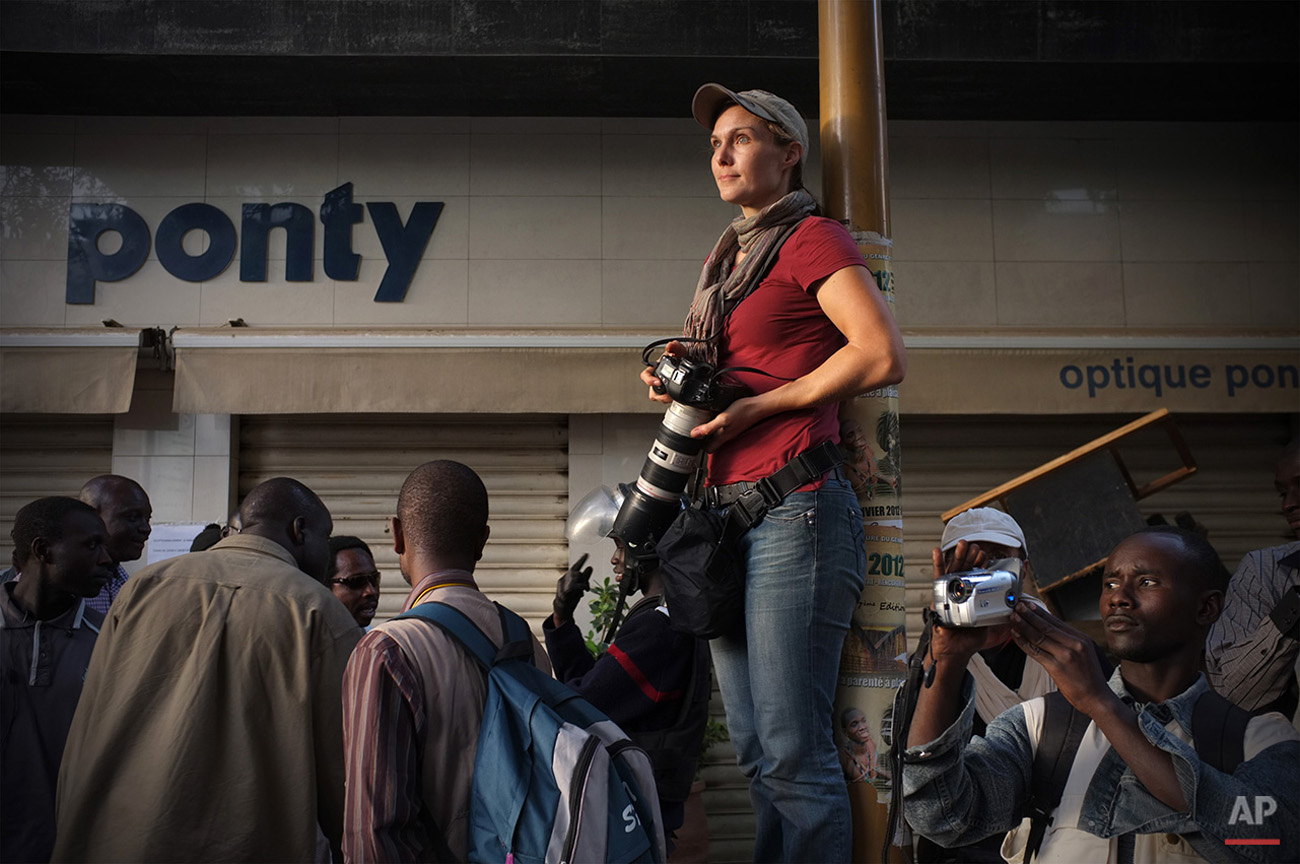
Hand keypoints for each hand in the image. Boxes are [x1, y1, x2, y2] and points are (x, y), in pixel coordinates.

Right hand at [552, 553, 591, 624]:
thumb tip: (590, 567)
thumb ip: (584, 578)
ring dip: (582, 584)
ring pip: (575, 577)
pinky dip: (579, 588)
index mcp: (567, 577)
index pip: (575, 567)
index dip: (581, 560)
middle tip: (586, 588)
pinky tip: (580, 593)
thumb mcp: (580, 587)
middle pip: (576, 572)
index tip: (586, 554)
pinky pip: (573, 586)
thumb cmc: (570, 599)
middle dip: (583, 578)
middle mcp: (563, 579)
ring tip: (583, 592)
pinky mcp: (564, 593)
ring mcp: (562, 586)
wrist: (562, 610)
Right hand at [640, 341, 684, 404]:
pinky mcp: (670, 394)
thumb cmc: (680, 358)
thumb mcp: (678, 350)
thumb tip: (670, 345)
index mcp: (656, 369)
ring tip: (674, 396)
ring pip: (660, 398)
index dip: (649, 380)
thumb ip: (674, 346)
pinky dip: (673, 399)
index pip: (646, 375)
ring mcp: (663, 388)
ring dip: (667, 398)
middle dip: (660, 395)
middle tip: (668, 395)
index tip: (658, 382)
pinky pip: (669, 400)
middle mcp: (657, 379)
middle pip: (652, 392)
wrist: (691, 364)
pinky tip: (678, 396)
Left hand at [688, 395, 766, 450]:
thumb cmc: (743, 411)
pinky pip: (721, 428)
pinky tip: (712, 417)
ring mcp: (730, 430)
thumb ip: (709, 428)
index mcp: (722, 436)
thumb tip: (694, 435)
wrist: (758, 406)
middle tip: (691, 431)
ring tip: (699, 424)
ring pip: (715, 436)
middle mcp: (726, 435)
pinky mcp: (733, 423)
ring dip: (707, 432)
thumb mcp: (723, 418)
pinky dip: (714, 425)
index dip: (698, 447)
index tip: (690, 441)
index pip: (708, 449)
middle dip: (701, 440)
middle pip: (711, 443)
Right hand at [928, 542, 1004, 660]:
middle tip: (978, 548)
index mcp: (976, 595)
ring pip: (955, 569)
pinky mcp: (940, 594)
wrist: (956, 648)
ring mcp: (951, 590)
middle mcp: (962, 590)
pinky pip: (938, 577)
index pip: (982, 576)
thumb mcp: (996, 629)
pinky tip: (937, 552)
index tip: (987, 556)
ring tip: (964, 545)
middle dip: (973, 557)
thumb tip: (1019, 611)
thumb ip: (1008, 620)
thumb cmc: (973, 638)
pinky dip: (937, 563)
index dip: (985, 565)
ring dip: (959, 556)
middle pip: (968, 569)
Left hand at [1009, 601, 1110, 714]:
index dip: (1040, 611)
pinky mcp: (1056, 667)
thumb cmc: (1089, 677)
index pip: (1057, 621)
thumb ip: (1069, 640)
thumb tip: (1050, 628)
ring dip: (1024, 625)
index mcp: (1081, 639)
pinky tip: (1015, 635)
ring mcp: (1065, 655)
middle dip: (1029, 614)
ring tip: (1013, 617)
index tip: (1029, 604)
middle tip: (1017, 605)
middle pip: (1046, 625)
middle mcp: (1074, 644)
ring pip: (1039, 636)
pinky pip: (1035, 651)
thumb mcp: (1084, 653)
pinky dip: (1023, 642)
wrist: (1097, 698)